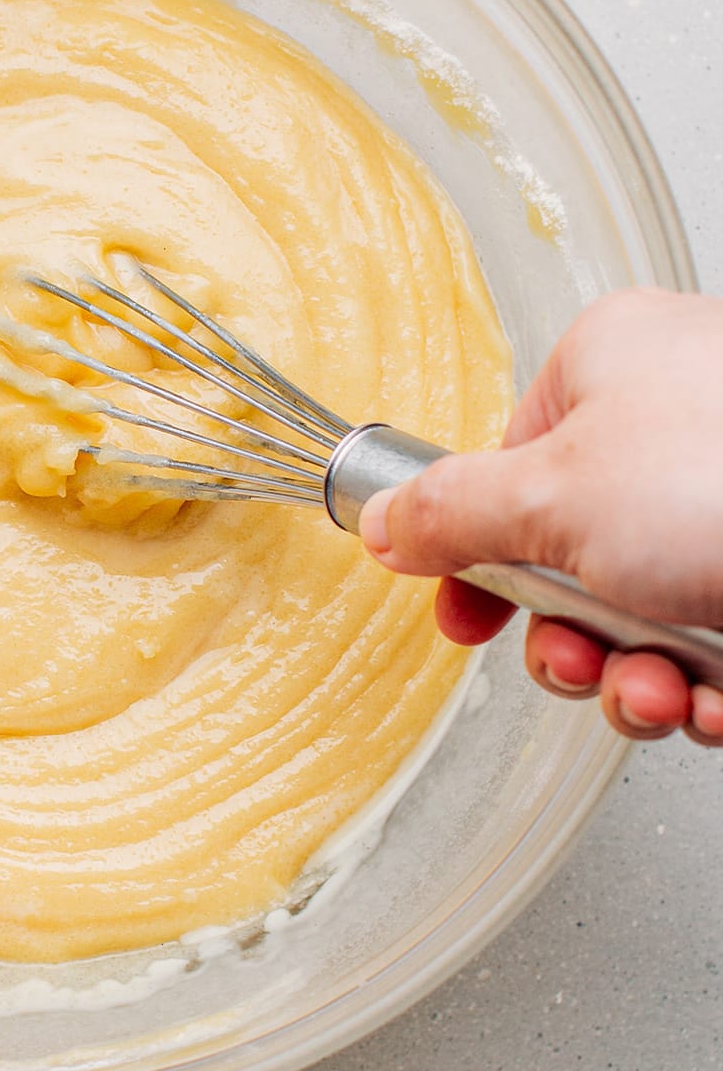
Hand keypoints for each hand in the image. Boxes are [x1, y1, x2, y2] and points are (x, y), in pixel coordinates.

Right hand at [359, 289, 722, 746]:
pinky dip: (705, 694)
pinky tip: (714, 702)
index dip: (482, 557)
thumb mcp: (554, 495)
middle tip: (584, 660)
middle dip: (573, 643)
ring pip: (643, 619)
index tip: (468, 616)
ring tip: (661, 694)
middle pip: (571, 560)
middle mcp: (676, 429)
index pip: (508, 465)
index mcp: (611, 367)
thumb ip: (451, 512)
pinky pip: (712, 652)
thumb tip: (381, 519)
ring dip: (637, 681)